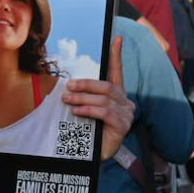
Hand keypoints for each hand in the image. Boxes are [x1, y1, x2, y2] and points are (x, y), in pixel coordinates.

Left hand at [64, 36, 133, 160]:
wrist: (94, 153)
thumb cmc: (89, 129)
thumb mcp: (85, 109)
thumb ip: (83, 97)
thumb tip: (66, 86)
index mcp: (117, 95)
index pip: (117, 72)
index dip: (117, 56)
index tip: (117, 39)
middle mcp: (125, 103)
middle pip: (106, 87)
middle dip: (85, 85)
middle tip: (68, 87)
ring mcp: (126, 114)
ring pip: (104, 99)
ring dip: (82, 98)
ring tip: (67, 100)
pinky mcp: (123, 126)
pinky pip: (105, 113)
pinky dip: (89, 110)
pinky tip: (77, 111)